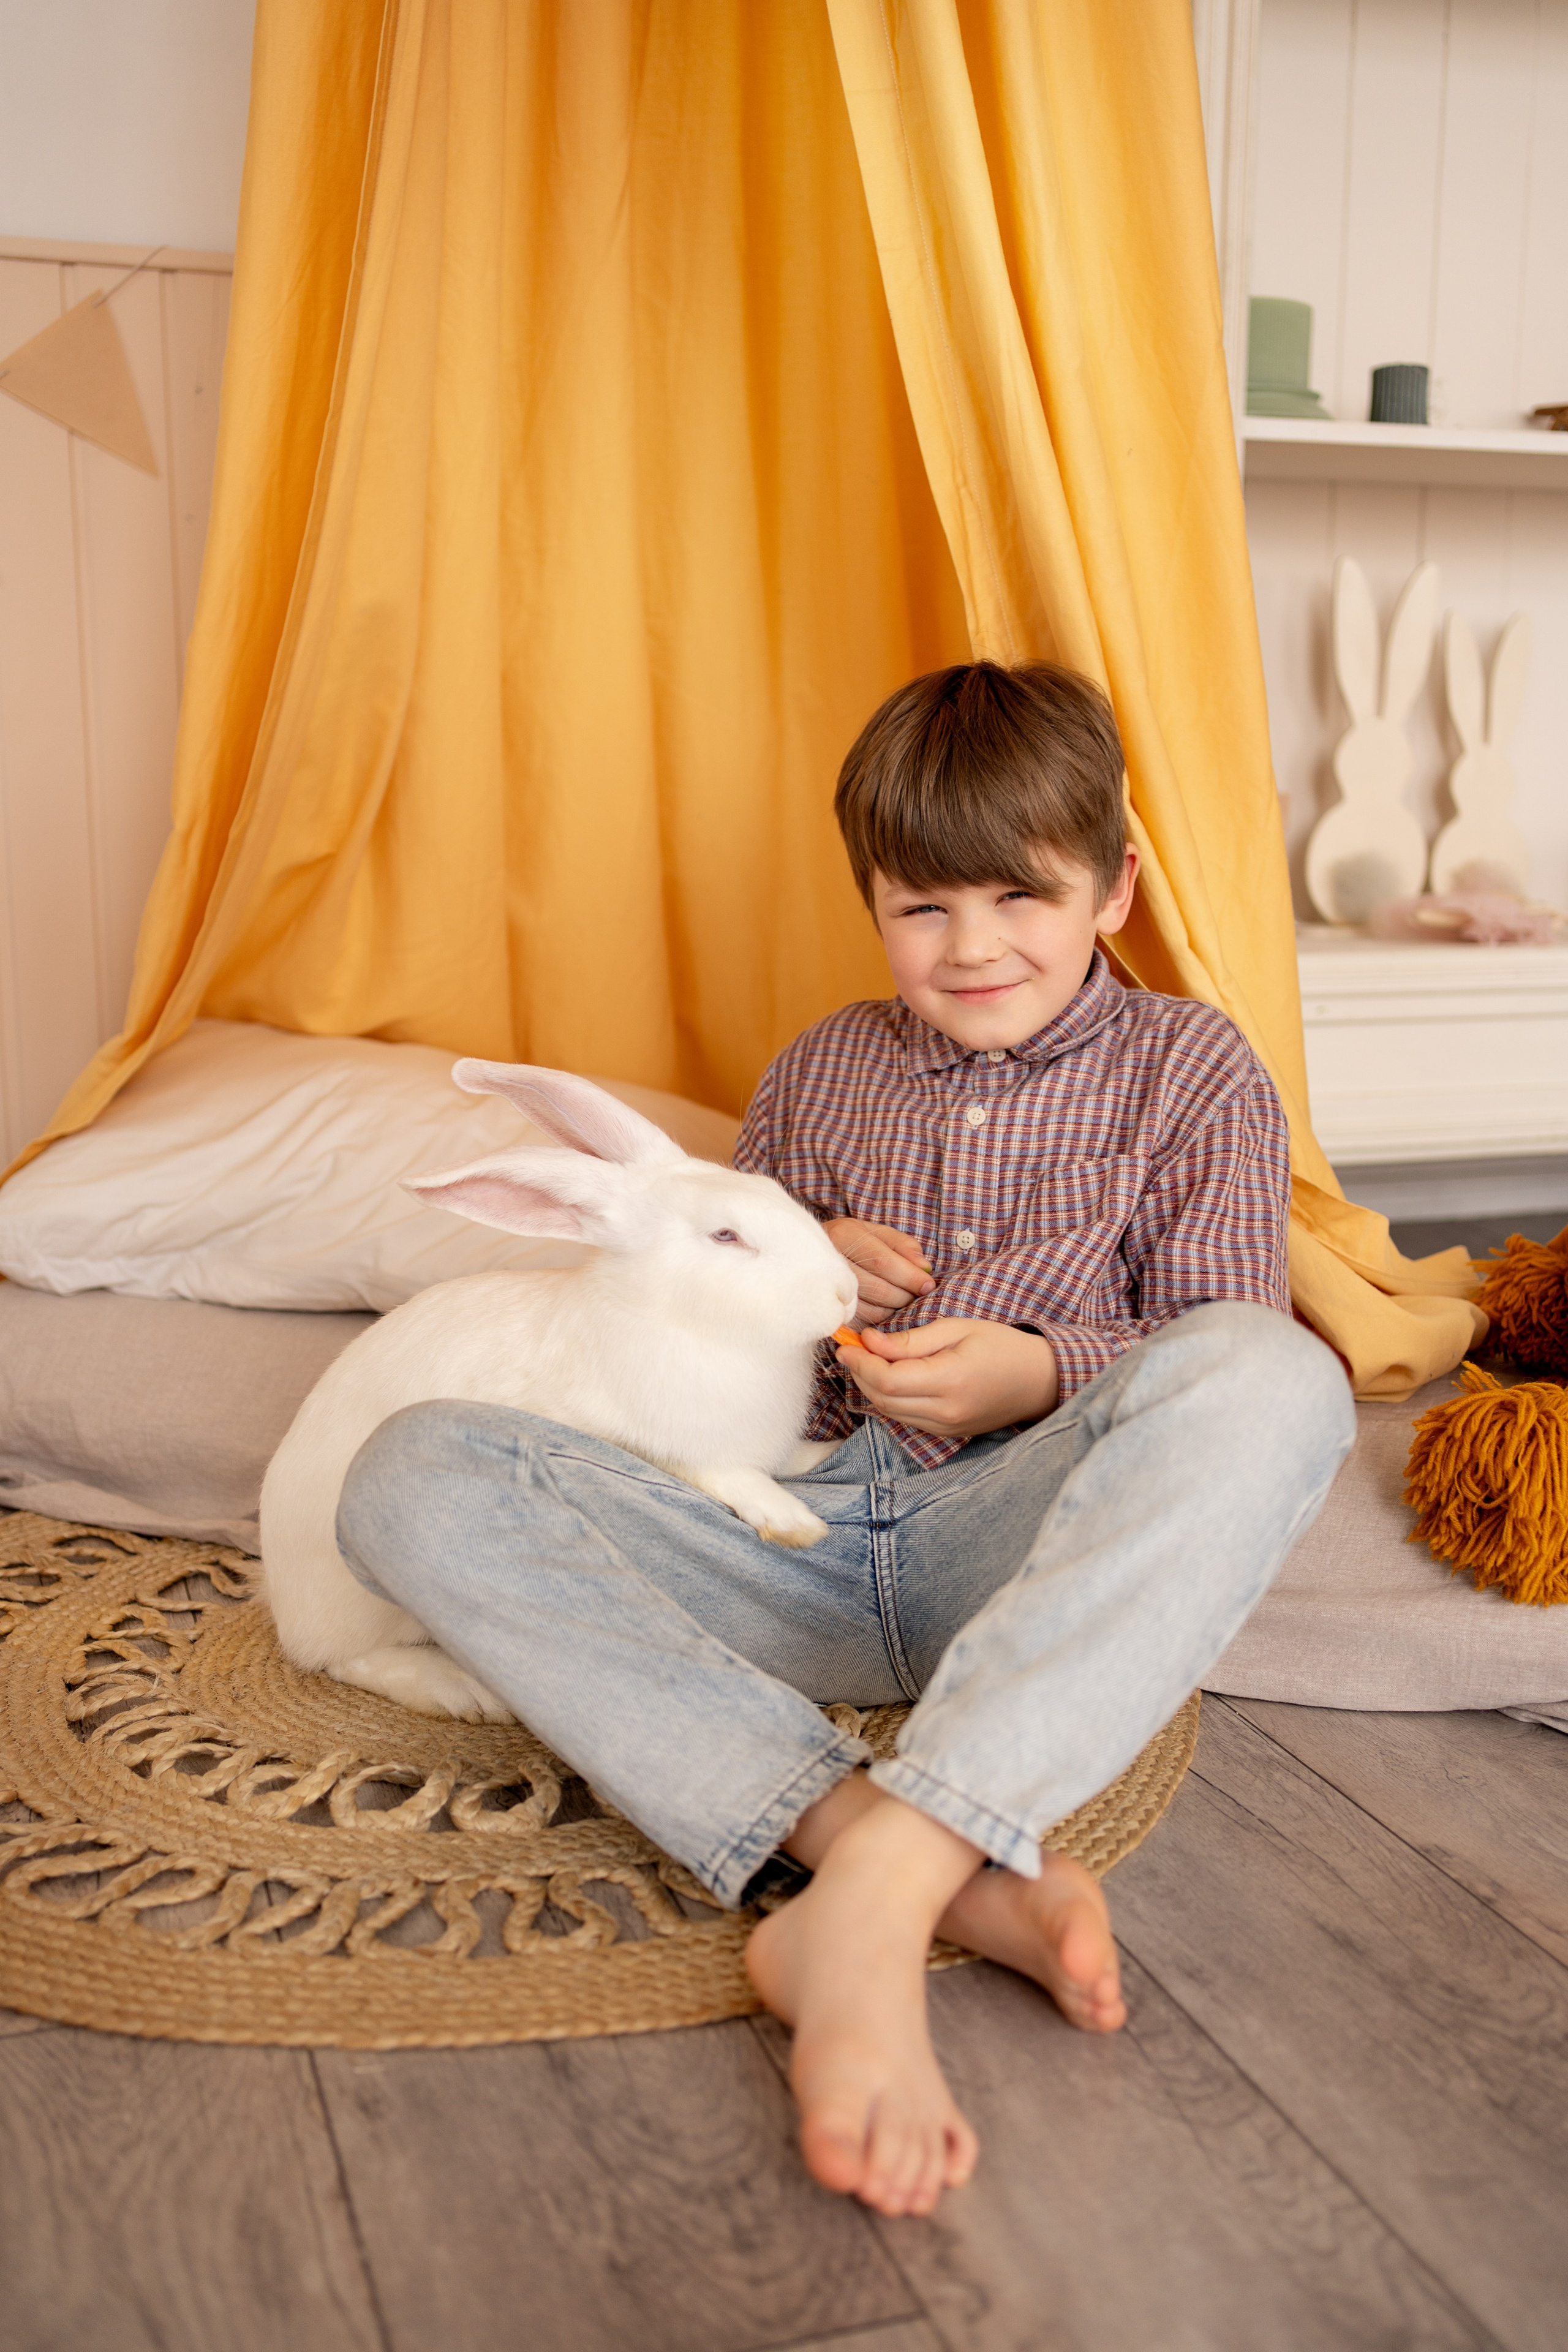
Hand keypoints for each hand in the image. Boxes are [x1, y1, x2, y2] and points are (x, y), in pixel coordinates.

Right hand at [823, 1218, 934, 1326]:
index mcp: (843, 1234)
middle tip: (916, 1295)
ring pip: (872, 1309)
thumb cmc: (850, 1242)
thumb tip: (924, 1267)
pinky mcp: (826, 1310)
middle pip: (878, 1288)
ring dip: (895, 1308)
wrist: (804, 1254)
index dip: (909, 1276)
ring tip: (901, 1299)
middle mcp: (829, 1261)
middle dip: (905, 1295)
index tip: (928, 1285)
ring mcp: (824, 1289)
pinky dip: (880, 1317)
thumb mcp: (874, 1232)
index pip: (882, 1261)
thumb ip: (902, 1245)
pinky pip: (862, 1320)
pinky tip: (884, 1306)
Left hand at [836, 1318, 1058, 1438]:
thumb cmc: (1001, 1346)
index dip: (860, 1362)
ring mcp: (946, 1427)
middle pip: (882, 1398)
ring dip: (871, 1386)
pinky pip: (905, 1418)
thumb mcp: (957, 1328)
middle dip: (859, 1373)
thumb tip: (870, 1342)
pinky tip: (888, 1377)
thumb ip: (911, 1340)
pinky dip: (889, 1398)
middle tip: (851, 1348)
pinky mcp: (947, 1433)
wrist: (1039, 1380)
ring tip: (866, 1360)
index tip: (847, 1342)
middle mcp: (945, 1411)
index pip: (887, 1379)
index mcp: (950, 1381)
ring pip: (889, 1412)